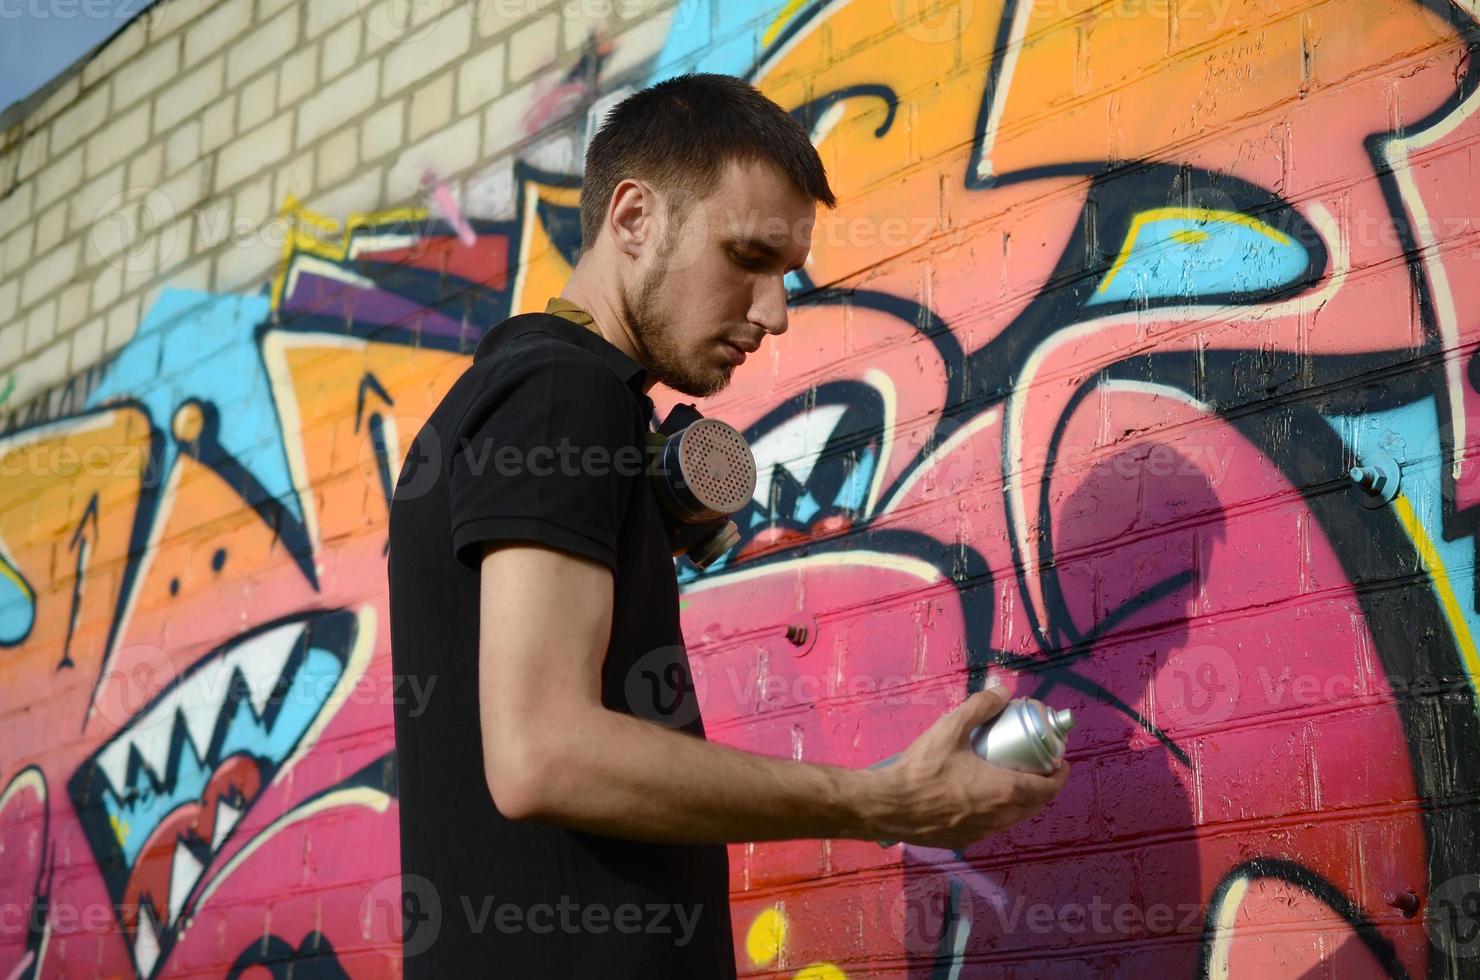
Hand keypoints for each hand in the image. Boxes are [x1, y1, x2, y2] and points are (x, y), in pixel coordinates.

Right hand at [865, 685, 1070, 849]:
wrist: (887, 806)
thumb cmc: (921, 769)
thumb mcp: (950, 729)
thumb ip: (979, 707)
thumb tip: (1002, 691)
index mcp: (1003, 792)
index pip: (1048, 789)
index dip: (1059, 775)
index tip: (1059, 761)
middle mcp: (999, 817)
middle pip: (1034, 805)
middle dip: (1042, 785)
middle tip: (1035, 764)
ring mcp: (982, 832)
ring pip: (1013, 817)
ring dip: (1020, 799)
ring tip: (1009, 776)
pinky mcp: (964, 840)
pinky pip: (992, 825)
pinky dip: (997, 810)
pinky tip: (980, 794)